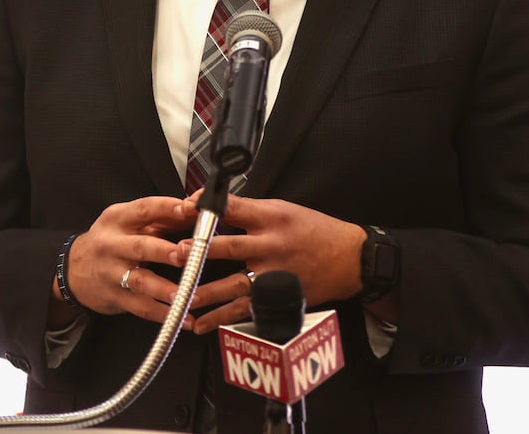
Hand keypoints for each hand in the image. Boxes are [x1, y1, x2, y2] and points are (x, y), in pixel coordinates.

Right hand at [56, 196, 197, 326]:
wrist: (73, 269)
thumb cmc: (113, 240)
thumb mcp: (129, 221)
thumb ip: (163, 215)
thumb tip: (198, 204)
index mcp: (119, 218)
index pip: (145, 209)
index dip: (168, 209)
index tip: (191, 209)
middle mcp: (113, 244)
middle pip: (140, 246)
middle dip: (165, 251)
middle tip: (188, 254)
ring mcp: (112, 272)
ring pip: (139, 280)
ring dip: (164, 289)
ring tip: (186, 296)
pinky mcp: (115, 297)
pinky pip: (140, 307)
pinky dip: (163, 314)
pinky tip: (184, 319)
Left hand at [182, 195, 365, 333]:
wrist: (350, 259)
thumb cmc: (315, 231)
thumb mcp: (285, 209)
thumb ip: (251, 210)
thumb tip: (214, 206)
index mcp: (272, 218)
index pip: (234, 207)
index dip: (207, 205)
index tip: (185, 206)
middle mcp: (271, 245)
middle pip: (230, 246)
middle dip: (201, 249)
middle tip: (177, 252)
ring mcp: (273, 274)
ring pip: (234, 285)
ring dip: (206, 291)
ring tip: (181, 295)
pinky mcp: (277, 296)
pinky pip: (245, 309)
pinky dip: (223, 318)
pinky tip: (202, 323)